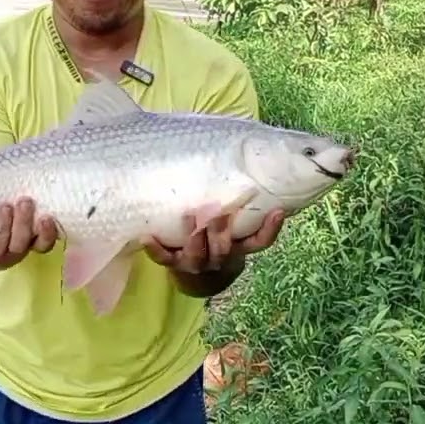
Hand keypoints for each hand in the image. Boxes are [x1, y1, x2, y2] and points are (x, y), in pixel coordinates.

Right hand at [0, 143, 59, 273]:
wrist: (13, 190)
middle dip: (0, 229)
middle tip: (5, 206)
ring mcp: (11, 249)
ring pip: (16, 248)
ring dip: (22, 227)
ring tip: (25, 202)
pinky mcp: (33, 245)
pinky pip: (41, 246)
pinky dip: (45, 235)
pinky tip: (46, 219)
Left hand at [142, 209, 285, 275]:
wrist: (197, 273)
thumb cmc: (216, 234)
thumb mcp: (232, 224)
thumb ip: (237, 200)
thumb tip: (241, 151)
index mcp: (237, 246)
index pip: (259, 242)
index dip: (270, 229)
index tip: (277, 210)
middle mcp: (219, 256)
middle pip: (224, 248)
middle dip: (221, 231)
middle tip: (218, 212)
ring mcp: (195, 262)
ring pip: (197, 255)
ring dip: (194, 238)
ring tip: (189, 217)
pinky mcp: (173, 262)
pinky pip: (164, 259)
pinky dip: (156, 249)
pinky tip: (147, 236)